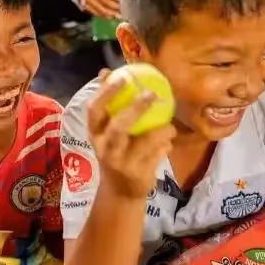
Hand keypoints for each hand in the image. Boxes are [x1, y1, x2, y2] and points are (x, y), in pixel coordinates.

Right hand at [88, 70, 174, 198]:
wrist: (120, 192)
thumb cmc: (114, 153)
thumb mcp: (106, 133)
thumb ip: (108, 106)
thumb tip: (107, 72)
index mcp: (95, 136)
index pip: (94, 111)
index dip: (106, 93)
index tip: (121, 77)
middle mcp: (105, 150)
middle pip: (119, 127)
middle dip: (137, 109)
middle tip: (152, 94)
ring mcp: (123, 164)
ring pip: (146, 141)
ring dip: (162, 130)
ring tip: (170, 126)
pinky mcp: (140, 174)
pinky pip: (159, 153)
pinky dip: (167, 144)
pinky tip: (168, 142)